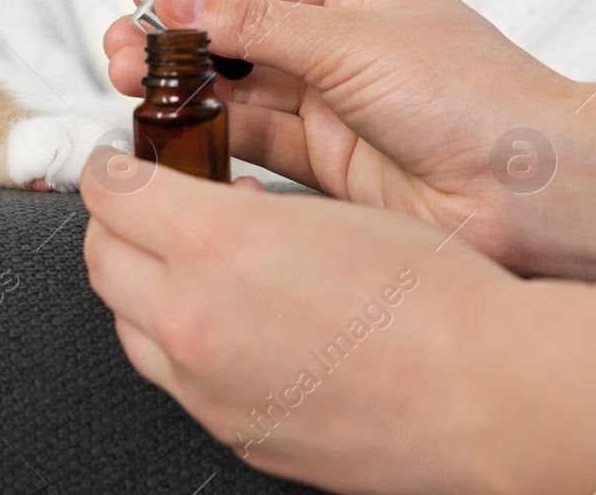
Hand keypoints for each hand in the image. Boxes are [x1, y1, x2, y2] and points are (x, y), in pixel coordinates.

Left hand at [80, 153, 522, 493]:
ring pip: (129, 324)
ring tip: (195, 266)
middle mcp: (193, 320)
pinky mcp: (235, 433)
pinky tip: (236, 324)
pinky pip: (177, 380)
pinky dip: (185, 344)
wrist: (494, 395)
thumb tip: (208, 201)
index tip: (119, 162)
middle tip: (146, 205)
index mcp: (213, 246)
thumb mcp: (326, 209)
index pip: (110, 192)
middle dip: (116, 224)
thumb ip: (240, 206)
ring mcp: (207, 388)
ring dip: (144, 287)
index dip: (110, 167)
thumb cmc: (436, 296)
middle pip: (102, 258)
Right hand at [103, 0, 579, 273]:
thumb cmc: (474, 97)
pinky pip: (250, 141)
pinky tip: (173, 131)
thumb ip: (255, 23)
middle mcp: (338, 44)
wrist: (532, 192)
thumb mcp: (350, 41)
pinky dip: (208, 136)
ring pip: (236, 87)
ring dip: (183, 85)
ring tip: (130, 83)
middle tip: (122, 47)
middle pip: (235, 31)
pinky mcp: (324, 162)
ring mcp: (329, 104)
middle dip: (175, 38)